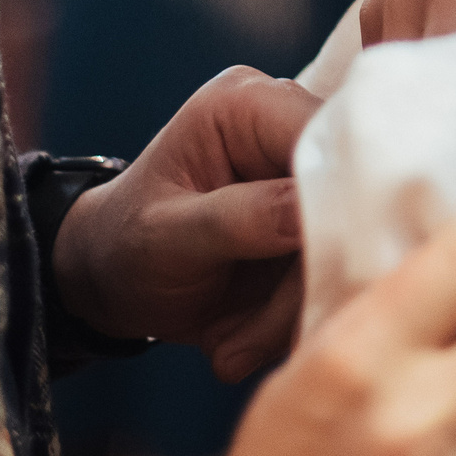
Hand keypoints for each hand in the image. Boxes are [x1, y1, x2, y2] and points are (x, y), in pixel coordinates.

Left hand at [51, 66, 319, 379]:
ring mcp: (304, 180)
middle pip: (346, 197)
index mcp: (246, 106)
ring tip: (230, 349)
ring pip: (343, 245)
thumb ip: (236, 219)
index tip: (326, 267)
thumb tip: (312, 210)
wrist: (109, 280)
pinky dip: (289, 320)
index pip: (327, 134)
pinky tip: (239, 342)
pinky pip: (329, 271)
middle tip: (253, 342)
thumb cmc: (123, 243)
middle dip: (304, 279)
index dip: (340, 199)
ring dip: (291, 313)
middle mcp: (286, 129)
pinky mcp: (313, 226)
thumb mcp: (165, 235)